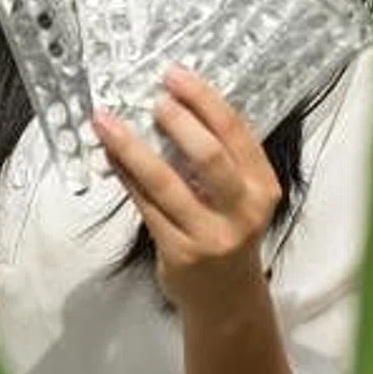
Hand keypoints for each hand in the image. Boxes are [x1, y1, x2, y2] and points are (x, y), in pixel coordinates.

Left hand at [95, 69, 279, 313]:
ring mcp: (211, 235)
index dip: (205, 100)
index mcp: (264, 187)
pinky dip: (126, 177)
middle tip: (152, 97)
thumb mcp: (240, 197)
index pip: (237, 133)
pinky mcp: (180, 253)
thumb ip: (221, 160)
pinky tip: (110, 157)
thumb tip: (174, 105)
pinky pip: (146, 207)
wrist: (226, 298)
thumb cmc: (228, 232)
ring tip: (108, 122)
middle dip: (178, 121)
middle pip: (210, 156)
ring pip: (167, 182)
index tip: (177, 75)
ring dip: (133, 147)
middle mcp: (243, 211)